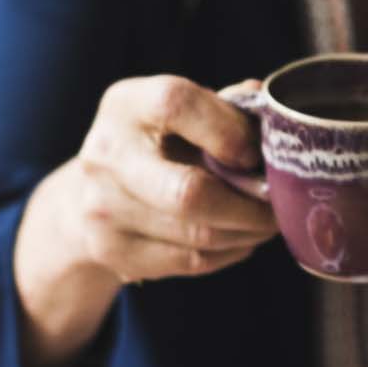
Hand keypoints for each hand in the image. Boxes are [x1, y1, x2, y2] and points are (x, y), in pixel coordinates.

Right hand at [13, 75, 277, 366]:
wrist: (88, 197)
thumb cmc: (155, 145)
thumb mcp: (179, 114)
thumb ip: (224, 109)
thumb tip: (274, 114)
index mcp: (126, 106)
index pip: (176, 104)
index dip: (228, 130)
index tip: (255, 152)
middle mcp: (107, 155)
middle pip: (189, 193)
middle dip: (249, 205)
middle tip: (279, 204)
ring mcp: (105, 210)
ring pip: (199, 235)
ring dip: (248, 232)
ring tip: (268, 221)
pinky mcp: (115, 253)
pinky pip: (193, 262)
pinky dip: (230, 252)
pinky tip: (241, 238)